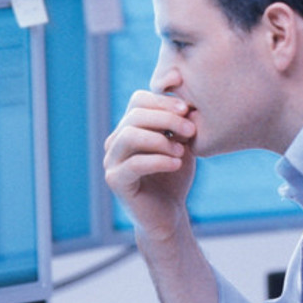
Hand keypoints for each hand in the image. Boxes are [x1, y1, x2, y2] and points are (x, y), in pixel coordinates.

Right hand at [103, 90, 197, 242]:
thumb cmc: (175, 177)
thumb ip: (178, 121)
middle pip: (134, 116)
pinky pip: (133, 164)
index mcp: (129, 127)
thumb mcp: (181, 143)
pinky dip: (158, 160)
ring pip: (129, 135)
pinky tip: (177, 164)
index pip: (138, 100)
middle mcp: (115, 141)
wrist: (169, 215)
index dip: (162, 101)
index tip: (187, 109)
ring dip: (160, 139)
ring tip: (182, 151)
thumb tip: (180, 88)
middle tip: (191, 130)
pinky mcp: (115, 181)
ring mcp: (111, 161)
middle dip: (166, 119)